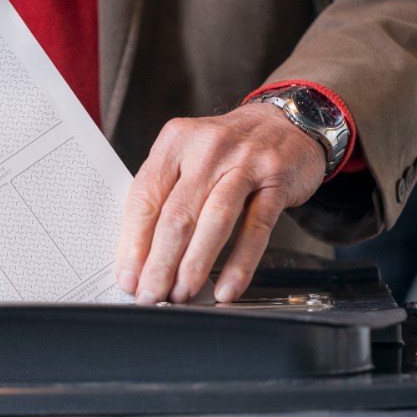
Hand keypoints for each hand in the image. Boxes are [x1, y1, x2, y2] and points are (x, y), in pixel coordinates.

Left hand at [114, 104, 325, 304]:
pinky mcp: (276, 182)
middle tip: (151, 295)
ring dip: (194, 266)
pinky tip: (227, 287)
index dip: (133, 243)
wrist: (288, 121)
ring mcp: (245, 163)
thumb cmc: (229, 148)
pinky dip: (240, 264)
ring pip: (213, 222)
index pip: (145, 197)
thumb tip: (141, 256)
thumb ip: (165, 196)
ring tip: (182, 294)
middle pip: (176, 215)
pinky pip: (256, 230)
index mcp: (175, 142)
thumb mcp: (189, 155)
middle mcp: (207, 150)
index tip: (129, 276)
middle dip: (160, 264)